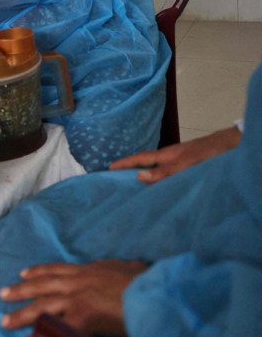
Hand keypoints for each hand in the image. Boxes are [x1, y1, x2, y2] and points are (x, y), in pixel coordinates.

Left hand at [0, 259, 147, 336]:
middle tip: (2, 294)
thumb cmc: (147, 282)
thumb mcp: (128, 268)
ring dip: (21, 315)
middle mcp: (77, 282)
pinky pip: (55, 330)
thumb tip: (117, 265)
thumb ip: (115, 268)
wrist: (154, 294)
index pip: (57, 269)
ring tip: (5, 322)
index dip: (39, 271)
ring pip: (42, 307)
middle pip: (42, 285)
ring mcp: (77, 299)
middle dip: (21, 290)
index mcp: (88, 270)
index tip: (23, 273)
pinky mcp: (82, 318)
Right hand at [109, 126, 240, 182]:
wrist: (229, 147)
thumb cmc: (205, 153)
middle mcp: (168, 158)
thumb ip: (163, 172)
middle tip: (117, 180)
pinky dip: (160, 181)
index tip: (108, 168)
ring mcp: (178, 162)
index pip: (139, 159)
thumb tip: (139, 177)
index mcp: (164, 155)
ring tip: (137, 187)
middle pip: (145, 164)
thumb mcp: (182, 164)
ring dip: (146, 176)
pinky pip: (168, 175)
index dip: (123, 163)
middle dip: (131, 170)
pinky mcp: (188, 168)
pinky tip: (163, 188)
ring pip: (157, 170)